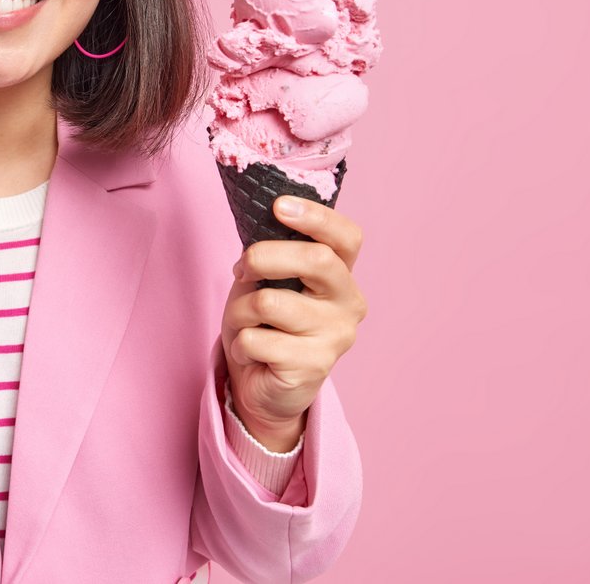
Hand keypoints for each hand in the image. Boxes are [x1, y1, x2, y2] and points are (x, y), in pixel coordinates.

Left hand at [220, 196, 367, 450]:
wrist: (263, 384)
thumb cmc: (265, 323)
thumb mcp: (266, 280)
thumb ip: (272, 253)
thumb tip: (262, 224)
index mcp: (341, 274)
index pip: (347, 237)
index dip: (316, 217)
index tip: (279, 206)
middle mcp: (349, 303)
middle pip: (316, 259)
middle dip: (264, 256)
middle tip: (242, 269)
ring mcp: (336, 337)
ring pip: (270, 302)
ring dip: (240, 311)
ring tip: (246, 325)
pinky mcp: (315, 367)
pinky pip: (256, 340)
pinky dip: (240, 345)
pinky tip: (252, 354)